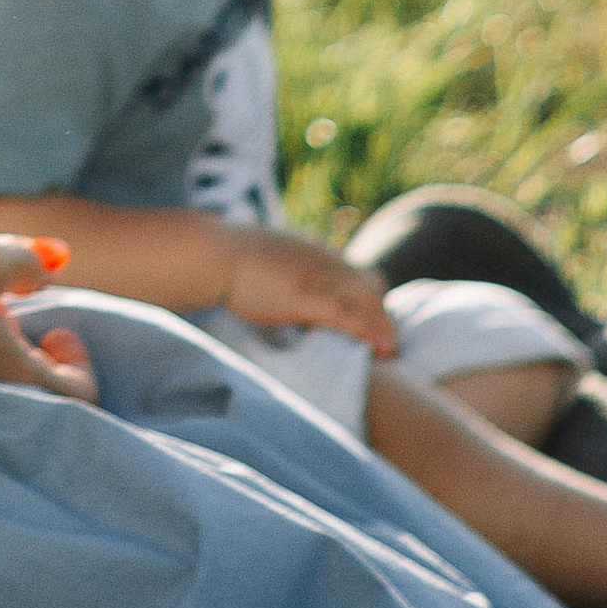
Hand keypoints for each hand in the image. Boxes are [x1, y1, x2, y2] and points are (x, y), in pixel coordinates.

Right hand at [221, 229, 398, 351]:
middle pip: (369, 288)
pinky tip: (380, 348)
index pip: (358, 276)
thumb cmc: (233, 260)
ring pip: (364, 302)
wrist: (216, 254)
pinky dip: (367, 331)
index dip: (370, 301)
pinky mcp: (308, 297)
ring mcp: (317, 278)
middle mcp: (324, 262)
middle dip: (380, 316)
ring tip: (390, 352)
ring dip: (381, 327)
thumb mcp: (269, 260)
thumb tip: (283, 288)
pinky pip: (347, 315)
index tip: (373, 324)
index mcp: (315, 254)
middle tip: (385, 347)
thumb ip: (285, 273)